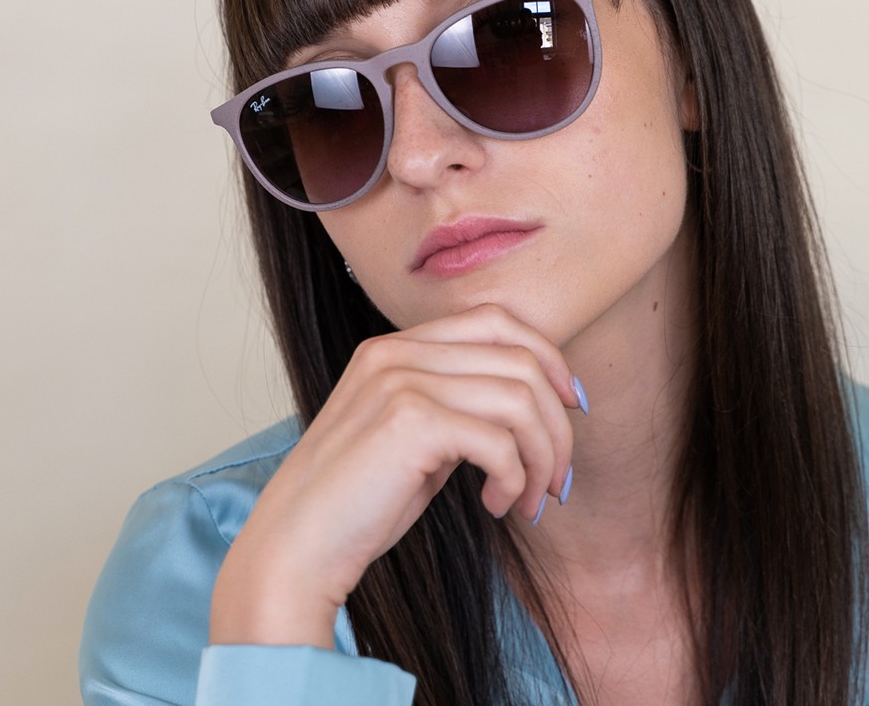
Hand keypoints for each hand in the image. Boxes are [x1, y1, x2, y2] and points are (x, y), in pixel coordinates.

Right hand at [208, 302, 583, 647]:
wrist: (297, 548)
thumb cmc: (357, 505)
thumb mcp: (411, 438)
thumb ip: (456, 407)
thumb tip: (535, 406)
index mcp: (394, 348)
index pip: (496, 320)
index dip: (548, 358)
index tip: (572, 408)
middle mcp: (397, 353)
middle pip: (520, 358)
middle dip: (557, 422)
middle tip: (559, 478)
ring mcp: (401, 382)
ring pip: (519, 399)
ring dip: (542, 457)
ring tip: (531, 501)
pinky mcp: (410, 422)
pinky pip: (499, 440)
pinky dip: (514, 478)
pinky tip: (495, 506)